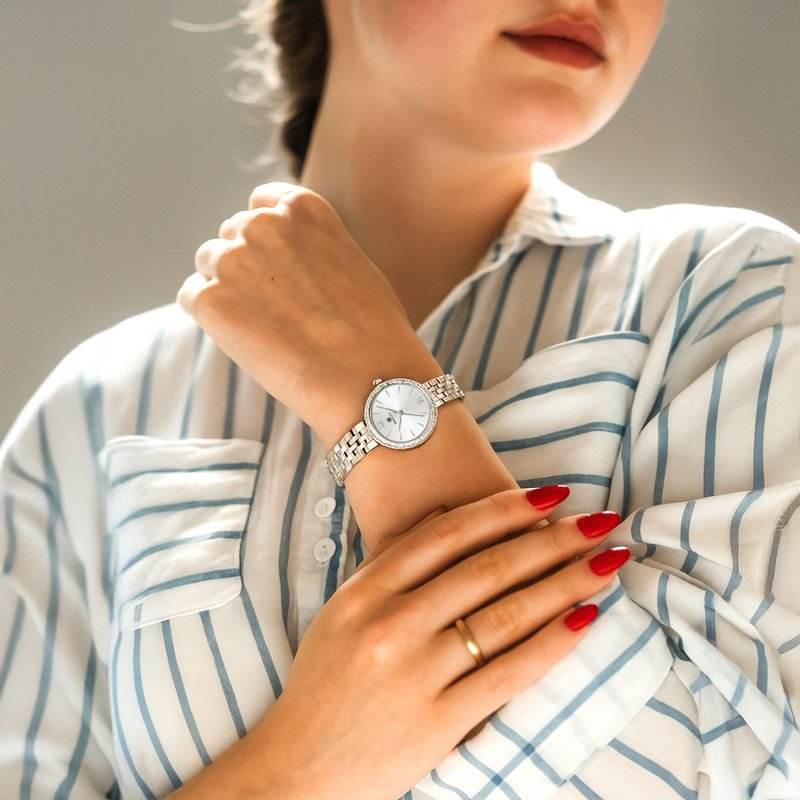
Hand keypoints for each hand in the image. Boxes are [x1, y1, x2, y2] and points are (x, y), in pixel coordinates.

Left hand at [175, 182, 419, 426]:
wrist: (368, 378)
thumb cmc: (374, 332)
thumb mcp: (352, 264)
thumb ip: (314, 248)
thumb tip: (289, 260)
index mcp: (302, 208)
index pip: (260, 204)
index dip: (266, 241)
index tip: (279, 270)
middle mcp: (264, 223)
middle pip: (231, 236)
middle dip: (246, 269)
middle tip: (275, 312)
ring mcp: (233, 260)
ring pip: (208, 266)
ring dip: (227, 293)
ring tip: (266, 330)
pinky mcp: (211, 300)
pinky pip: (193, 299)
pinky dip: (213, 321)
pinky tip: (249, 342)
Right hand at [249, 487, 626, 799]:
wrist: (299, 767)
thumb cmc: (324, 683)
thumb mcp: (344, 609)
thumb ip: (391, 565)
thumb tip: (448, 513)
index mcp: (367, 591)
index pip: (448, 533)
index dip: (506, 508)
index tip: (552, 495)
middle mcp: (392, 623)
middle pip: (488, 568)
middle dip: (553, 539)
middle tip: (599, 521)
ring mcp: (416, 672)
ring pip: (507, 614)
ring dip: (566, 583)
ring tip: (606, 563)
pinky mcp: (438, 722)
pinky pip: (509, 673)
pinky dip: (553, 642)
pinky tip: (586, 619)